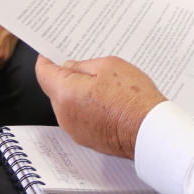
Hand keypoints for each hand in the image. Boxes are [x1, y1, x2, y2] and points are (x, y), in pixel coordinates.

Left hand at [36, 54, 164, 158]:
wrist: (149, 131)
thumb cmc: (132, 99)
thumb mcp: (108, 66)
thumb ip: (82, 65)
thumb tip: (70, 68)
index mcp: (66, 94)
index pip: (44, 74)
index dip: (45, 61)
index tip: (48, 54)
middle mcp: (65, 115)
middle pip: (56, 90)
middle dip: (67, 78)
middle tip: (89, 68)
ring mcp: (75, 130)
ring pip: (68, 104)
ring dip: (78, 94)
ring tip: (104, 86)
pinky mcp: (87, 140)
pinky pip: (79, 118)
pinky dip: (87, 108)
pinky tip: (106, 102)